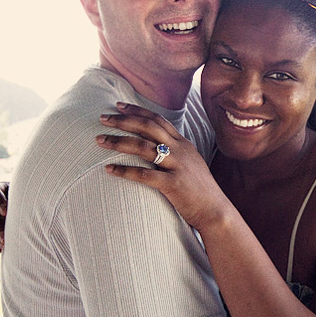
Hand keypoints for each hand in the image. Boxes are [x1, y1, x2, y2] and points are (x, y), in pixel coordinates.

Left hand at [96, 103, 228, 228]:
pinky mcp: (173, 184)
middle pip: (147, 127)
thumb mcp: (191, 164)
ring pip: (142, 147)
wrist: (216, 211)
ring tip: (99, 141)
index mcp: (183, 144)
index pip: (158, 120)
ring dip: (118, 142)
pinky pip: (143, 175)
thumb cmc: (200, 191)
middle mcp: (180, 150)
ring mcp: (177, 166)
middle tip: (102, 118)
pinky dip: (124, 171)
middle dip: (123, 120)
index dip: (137, 111)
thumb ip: (176, 152)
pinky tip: (108, 170)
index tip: (118, 106)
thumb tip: (157, 146)